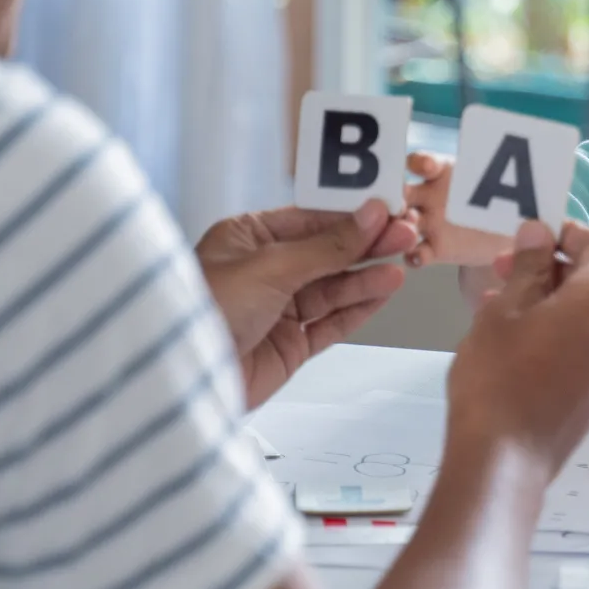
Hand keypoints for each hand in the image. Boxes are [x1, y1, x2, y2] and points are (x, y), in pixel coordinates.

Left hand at [195, 199, 419, 408]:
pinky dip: (358, 308)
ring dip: (366, 277)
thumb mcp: (270, 267)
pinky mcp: (289, 345)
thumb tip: (369, 216)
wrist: (184, 379)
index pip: (309, 220)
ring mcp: (278, 309)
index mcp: (246, 239)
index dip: (350, 215)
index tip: (386, 210)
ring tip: (400, 267)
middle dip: (366, 246)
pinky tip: (382, 292)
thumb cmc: (205, 312)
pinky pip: (331, 322)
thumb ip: (326, 245)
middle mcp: (263, 271)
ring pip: (333, 288)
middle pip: (326, 253)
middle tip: (404, 235)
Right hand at [404, 151, 514, 267]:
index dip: (421, 162)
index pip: (423, 161)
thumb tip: (546, 181)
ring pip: (403, 221)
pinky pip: (416, 252)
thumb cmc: (509, 204)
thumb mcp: (518, 191)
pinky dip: (413, 255)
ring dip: (400, 225)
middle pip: (402, 191)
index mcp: (445, 173)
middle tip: (398, 202)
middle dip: (397, 194)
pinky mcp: (435, 249)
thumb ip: (522, 186)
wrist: (507, 237)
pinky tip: (419, 256)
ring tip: (409, 230)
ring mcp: (429, 223)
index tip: (425, 168)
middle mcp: (430, 196)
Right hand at [446, 222, 588, 472]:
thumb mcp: (503, 310)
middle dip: (550, 272)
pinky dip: (559, 338)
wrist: (502, 463)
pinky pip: (585, 351)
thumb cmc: (497, 378)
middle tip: (502, 273)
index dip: (566, 233)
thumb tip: (538, 233)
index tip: (530, 238)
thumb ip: (527, 266)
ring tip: (500, 311)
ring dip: (550, 305)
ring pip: (587, 319)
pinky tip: (517, 348)